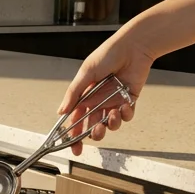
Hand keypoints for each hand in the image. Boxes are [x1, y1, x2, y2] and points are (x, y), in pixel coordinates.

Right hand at [57, 32, 154, 154]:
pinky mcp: (128, 100)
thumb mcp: (86, 73)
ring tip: (112, 115)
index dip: (74, 135)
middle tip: (95, 132)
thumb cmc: (108, 54)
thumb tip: (61, 112)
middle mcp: (98, 101)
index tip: (73, 147)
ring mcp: (113, 102)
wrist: (133, 47)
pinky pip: (126, 116)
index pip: (76, 120)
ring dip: (111, 124)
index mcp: (85, 96)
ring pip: (110, 124)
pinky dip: (126, 115)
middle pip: (93, 126)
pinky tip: (125, 106)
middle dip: (94, 133)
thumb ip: (74, 93)